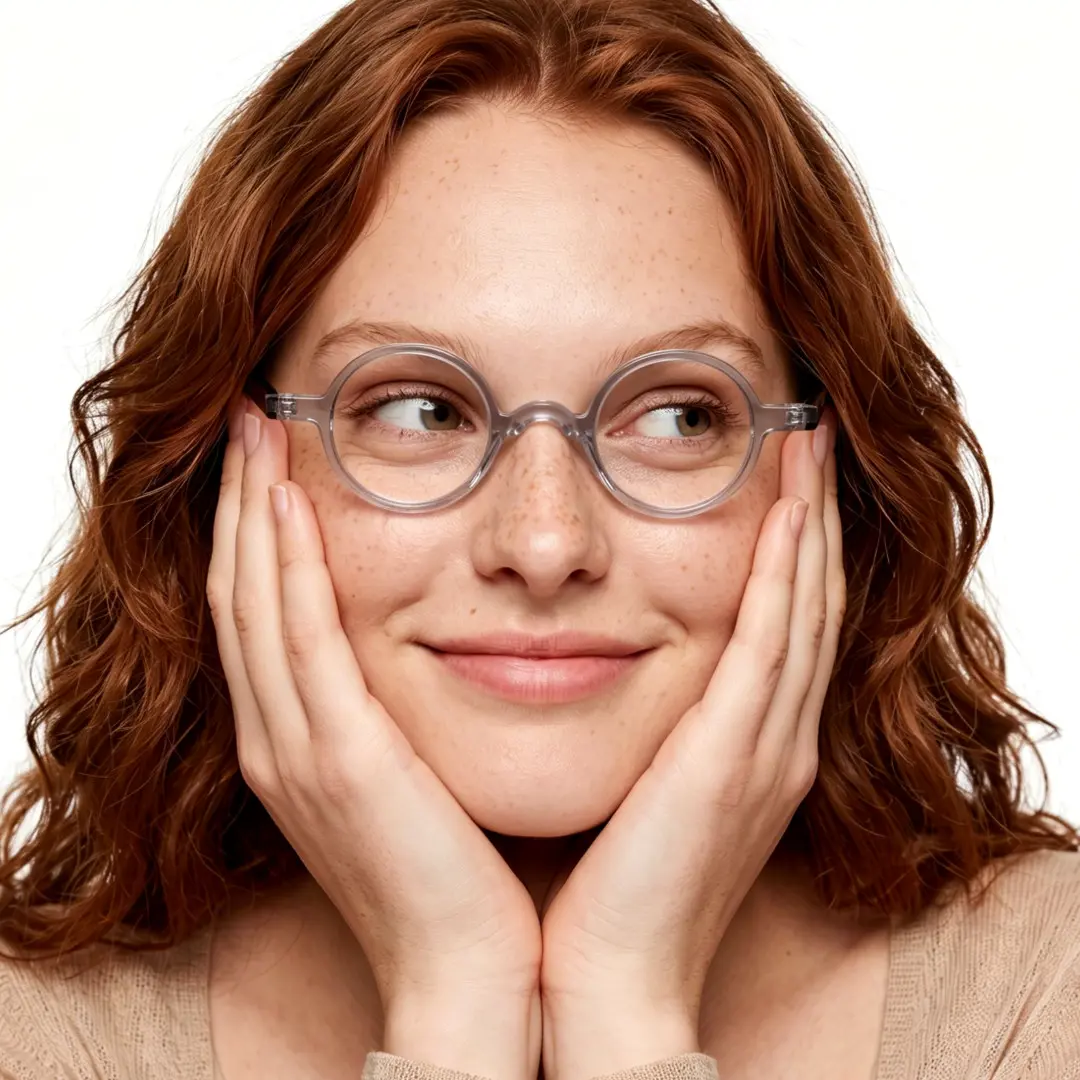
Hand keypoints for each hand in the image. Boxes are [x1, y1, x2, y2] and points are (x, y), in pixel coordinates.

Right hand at [206, 398, 541, 1079]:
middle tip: (253, 421)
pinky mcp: (337, 763)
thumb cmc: (458, 873)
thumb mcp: (415, 776)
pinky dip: (286, 571)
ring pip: (254, 605)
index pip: (262, 612)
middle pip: (241, 594)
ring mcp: (295, 752)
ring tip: (260, 434)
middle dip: (243, 503)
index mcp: (300, 743)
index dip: (258, 531)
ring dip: (254, 514)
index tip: (273, 459)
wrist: (471, 974)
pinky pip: (299, 644)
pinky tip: (289, 507)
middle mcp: (278, 740)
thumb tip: (434, 640)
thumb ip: (396, 712)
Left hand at [538, 410, 843, 1079]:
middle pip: (808, 600)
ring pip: (804, 608)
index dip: (790, 545)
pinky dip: (785, 573)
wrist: (604, 982)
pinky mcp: (737, 760)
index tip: (779, 474)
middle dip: (810, 515)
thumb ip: (646, 724)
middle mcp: (775, 740)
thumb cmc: (605, 888)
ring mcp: (767, 749)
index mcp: (748, 746)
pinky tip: (786, 511)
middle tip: (807, 436)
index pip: (783, 621)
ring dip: (807, 522)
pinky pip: (773, 643)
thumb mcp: (636, 785)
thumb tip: (594, 659)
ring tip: (805, 444)